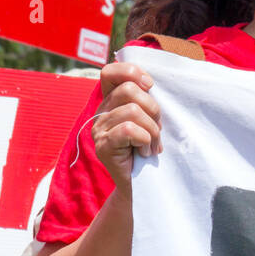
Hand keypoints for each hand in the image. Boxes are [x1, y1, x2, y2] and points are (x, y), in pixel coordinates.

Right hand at [92, 62, 161, 192]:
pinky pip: (129, 130)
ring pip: (133, 111)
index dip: (131, 73)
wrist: (143, 183)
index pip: (110, 72)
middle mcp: (100, 113)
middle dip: (152, 109)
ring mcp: (98, 130)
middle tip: (156, 129)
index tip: (149, 86)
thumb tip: (149, 81)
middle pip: (129, 90)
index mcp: (110, 101)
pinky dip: (145, 140)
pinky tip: (145, 152)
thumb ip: (144, 97)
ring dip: (152, 130)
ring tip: (152, 145)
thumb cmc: (149, 146)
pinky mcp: (102, 146)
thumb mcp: (149, 116)